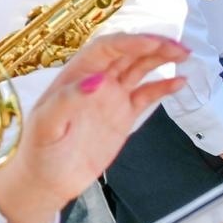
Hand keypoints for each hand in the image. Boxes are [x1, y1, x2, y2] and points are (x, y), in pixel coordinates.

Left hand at [0, 34, 187, 222]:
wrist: (46, 179)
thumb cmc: (38, 150)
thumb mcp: (46, 125)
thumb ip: (68, 100)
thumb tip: (98, 80)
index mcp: (75, 76)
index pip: (105, 49)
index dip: (131, 42)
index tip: (155, 43)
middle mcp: (94, 81)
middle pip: (127, 53)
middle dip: (152, 45)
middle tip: (179, 47)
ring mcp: (110, 98)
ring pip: (138, 69)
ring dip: (160, 59)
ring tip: (184, 55)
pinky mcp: (122, 116)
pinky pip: (145, 95)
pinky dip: (163, 87)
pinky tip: (180, 82)